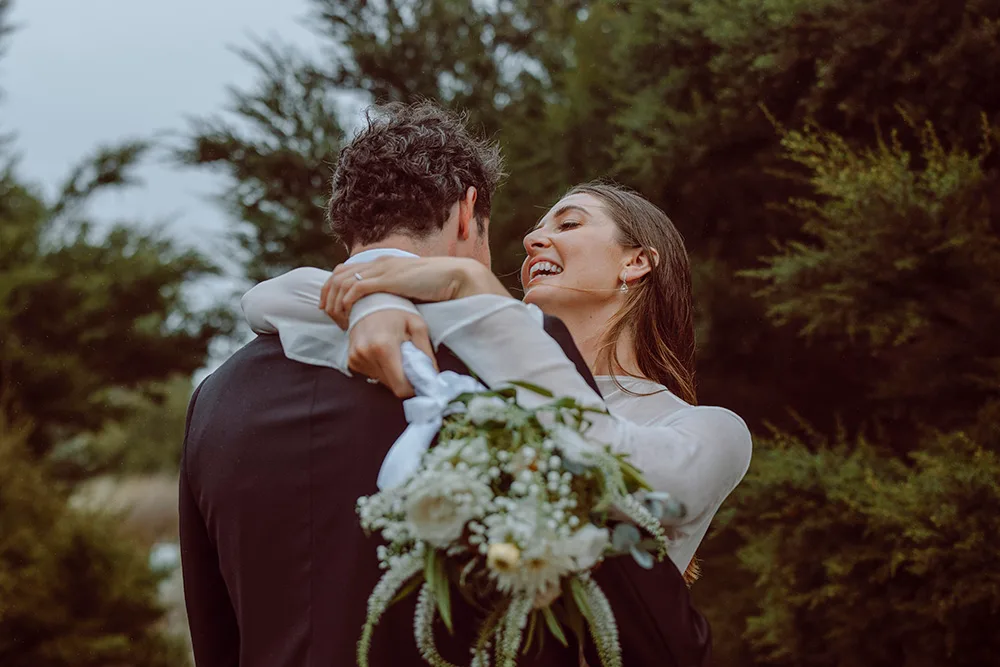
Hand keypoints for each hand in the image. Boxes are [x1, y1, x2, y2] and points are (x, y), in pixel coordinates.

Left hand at [319, 256, 502, 328]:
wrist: (456, 277)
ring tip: (339, 320)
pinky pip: (356, 288)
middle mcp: (379, 263)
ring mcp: (383, 270)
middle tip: (328, 315)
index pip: (345, 270)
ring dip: (336, 302)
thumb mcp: (410, 289)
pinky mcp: (388, 279)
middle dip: (327, 296)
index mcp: (383, 263)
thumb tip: (387, 311)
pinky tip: (349, 315)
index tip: (331, 308)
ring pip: (343, 282)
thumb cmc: (439, 287)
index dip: (332, 289)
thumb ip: (396, 295)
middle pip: (337, 275)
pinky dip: (347, 302)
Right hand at [348, 310, 437, 397]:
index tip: (420, 381)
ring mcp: (357, 357)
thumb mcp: (417, 326)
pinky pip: (372, 374)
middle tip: (409, 362)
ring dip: (392, 373)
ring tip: (395, 353)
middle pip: (392, 386)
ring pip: (382, 381)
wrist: (369, 300)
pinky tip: (383, 353)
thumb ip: (426, 353)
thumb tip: (433, 377)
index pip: (400, 387)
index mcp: (384, 346)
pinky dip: (381, 368)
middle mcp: (367, 354)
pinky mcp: (352, 360)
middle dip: (404, 379)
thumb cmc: (397, 311)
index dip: (413, 388)